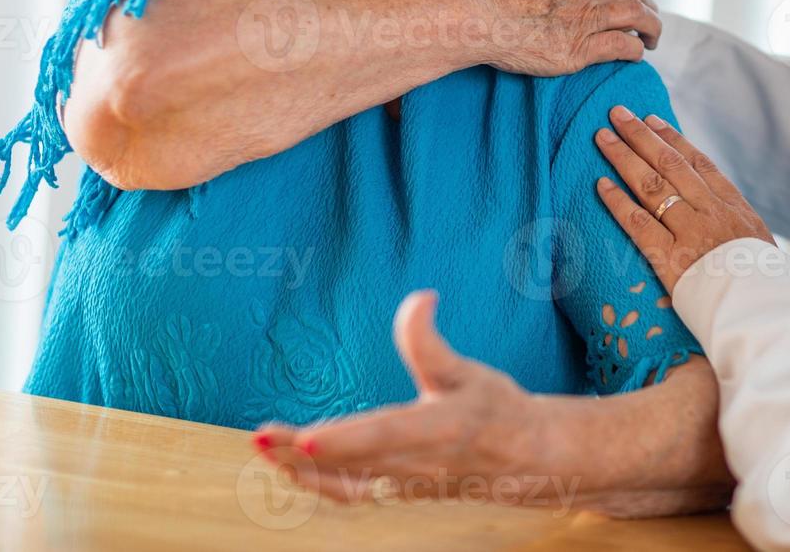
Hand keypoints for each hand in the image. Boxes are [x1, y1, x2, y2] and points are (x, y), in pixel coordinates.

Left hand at [253, 291, 546, 504]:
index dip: (346, 439)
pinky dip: (318, 483)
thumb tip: (420, 296)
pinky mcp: (399, 493)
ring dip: (302, 470)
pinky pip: (352, 494)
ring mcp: (408, 486)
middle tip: (262, 438)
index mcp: (442, 430)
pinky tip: (291, 466)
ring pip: (346, 484)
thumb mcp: (469, 371)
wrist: (526, 460)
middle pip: (353, 464)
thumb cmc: (496, 409)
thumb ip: (432, 342)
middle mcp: (422, 466)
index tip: (306, 438)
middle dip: (303, 454)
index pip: (387, 435)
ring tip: (266, 449)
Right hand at [452, 0, 660, 75]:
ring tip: (653, 40)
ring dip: (653, 26)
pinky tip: (637, 57)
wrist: (467, 11)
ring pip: (637, 14)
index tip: (607, 10)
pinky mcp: (575, 50)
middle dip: (648, 6)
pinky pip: (621, 45)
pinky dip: (635, 50)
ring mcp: (578, 20)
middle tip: (650, 21)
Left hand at [594, 106, 774, 292]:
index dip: (672, 139)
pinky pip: (638, 222)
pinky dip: (618, 201)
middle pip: (669, 164)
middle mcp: (710, 211)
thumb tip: (720, 217)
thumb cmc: (765, 285)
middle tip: (618, 113)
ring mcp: (690, 231)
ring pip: (651, 184)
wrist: (765, 309)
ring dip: (623, 157)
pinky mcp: (671, 257)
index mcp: (733, 206)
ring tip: (602, 137)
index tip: (652, 120)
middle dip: (641, 136)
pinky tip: (601, 184)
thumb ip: (736, 227)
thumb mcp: (759, 246)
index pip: (698, 162)